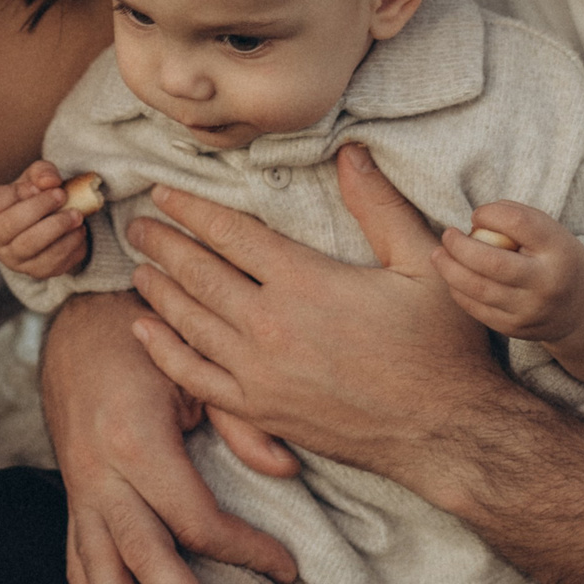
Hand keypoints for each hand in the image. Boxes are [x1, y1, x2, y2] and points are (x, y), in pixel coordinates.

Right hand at [0, 160, 89, 279]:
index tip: (37, 186)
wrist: (43, 226)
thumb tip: (50, 181)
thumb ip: (40, 172)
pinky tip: (78, 231)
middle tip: (62, 195)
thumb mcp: (33, 179)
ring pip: (30, 246)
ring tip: (77, 215)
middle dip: (39, 208)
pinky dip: (69, 245)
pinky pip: (50, 262)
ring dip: (57, 228)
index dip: (15, 193)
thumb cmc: (33, 199)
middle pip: (9, 226)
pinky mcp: (34, 272)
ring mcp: (12, 259)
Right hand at [42, 291, 297, 583]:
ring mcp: (81, 489)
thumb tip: (286, 470)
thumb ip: (240, 421)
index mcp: (136, 442)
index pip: (195, 517)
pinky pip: (76, 560)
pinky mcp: (74, 496)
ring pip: (99, 567)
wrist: (76, 318)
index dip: (244, 548)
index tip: (289, 570)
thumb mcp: (195, 366)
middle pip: (144, 555)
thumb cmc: (142, 336)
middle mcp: (100, 474)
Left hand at [127, 145, 517, 499]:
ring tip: (138, 266)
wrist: (444, 430)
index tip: (163, 193)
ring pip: (190, 321)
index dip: (192, 209)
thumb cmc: (442, 346)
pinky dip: (164, 352)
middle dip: (163, 243)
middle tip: (138, 224)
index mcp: (306, 281)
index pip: (230, 234)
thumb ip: (380, 206)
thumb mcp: (423, 265)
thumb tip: (350, 153)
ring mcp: (260, 372)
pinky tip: (144, 332)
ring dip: (158, 290)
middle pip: (199, 273)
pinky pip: (196, 378)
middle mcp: (271, 324)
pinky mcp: (261, 411)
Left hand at [433, 202, 583, 387]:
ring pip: (477, 288)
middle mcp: (546, 282)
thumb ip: (515, 219)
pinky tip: (452, 277)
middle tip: (448, 235)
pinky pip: (476, 308)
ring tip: (439, 254)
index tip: (477, 215)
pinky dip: (458, 290)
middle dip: (459, 246)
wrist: (582, 309)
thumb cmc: (555, 258)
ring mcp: (530, 310)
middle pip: (491, 262)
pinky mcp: (515, 329)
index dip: (490, 214)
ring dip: (449, 268)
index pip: (519, 223)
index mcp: (558, 249)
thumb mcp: (549, 232)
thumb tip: (475, 220)